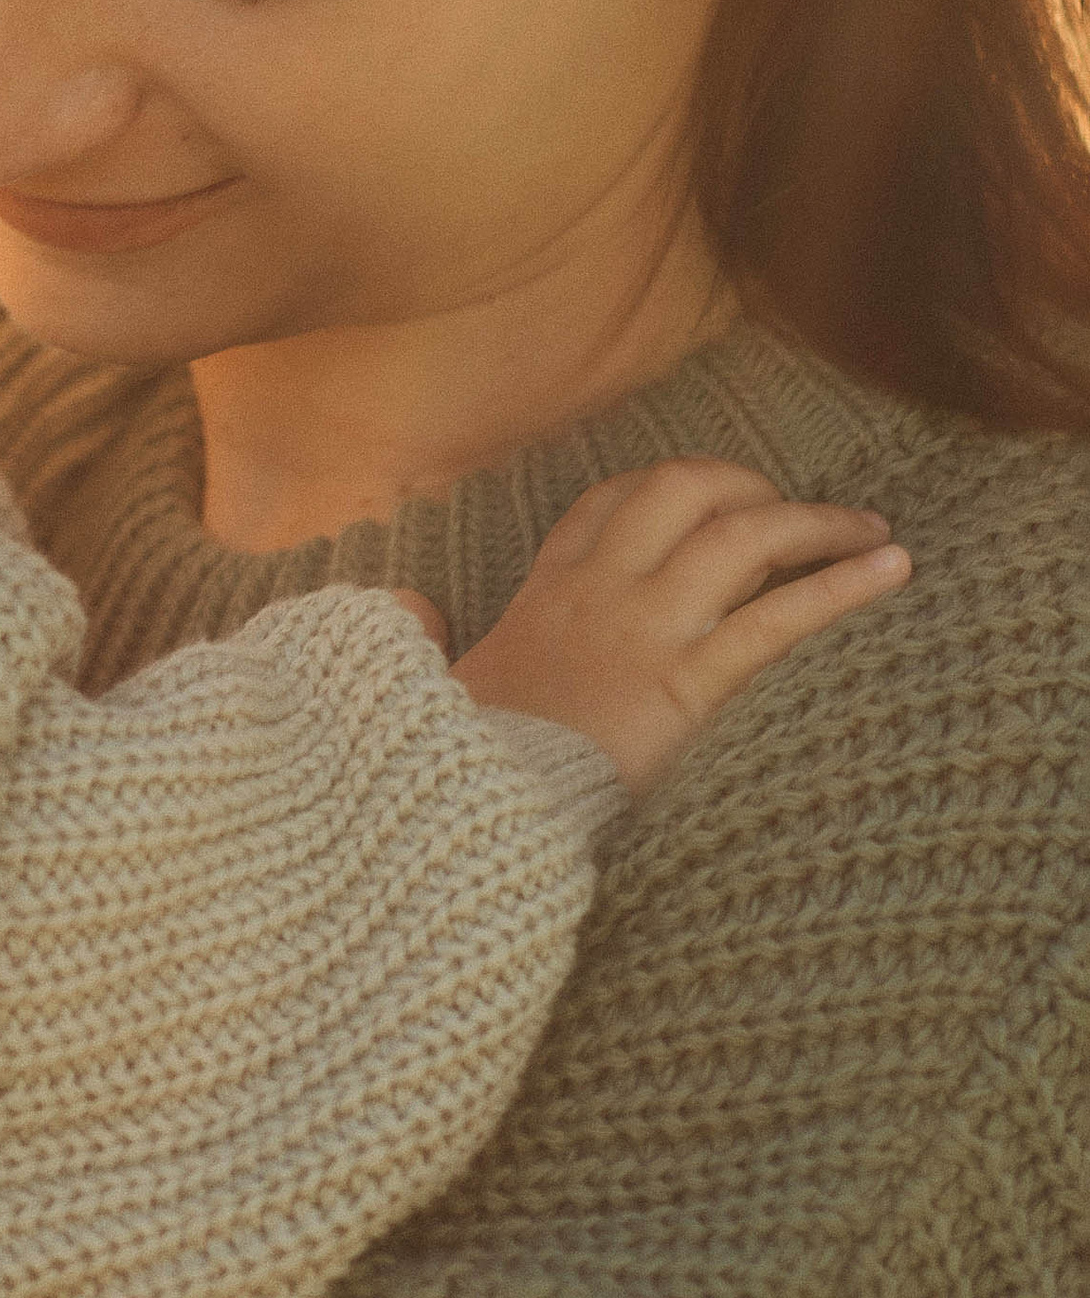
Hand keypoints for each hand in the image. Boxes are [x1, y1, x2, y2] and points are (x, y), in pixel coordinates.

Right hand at [452, 459, 909, 797]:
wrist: (468, 814)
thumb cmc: (455, 759)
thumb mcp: (429, 685)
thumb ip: (424, 635)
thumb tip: (405, 601)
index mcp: (544, 595)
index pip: (607, 505)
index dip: (666, 490)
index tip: (709, 498)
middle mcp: (599, 594)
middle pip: (683, 490)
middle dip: (748, 483)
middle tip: (794, 508)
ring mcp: (643, 632)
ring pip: (741, 534)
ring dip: (815, 521)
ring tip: (868, 528)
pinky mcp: (683, 685)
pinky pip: (777, 618)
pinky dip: (842, 585)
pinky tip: (892, 567)